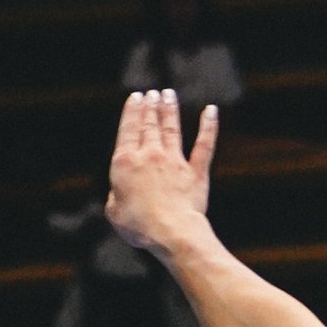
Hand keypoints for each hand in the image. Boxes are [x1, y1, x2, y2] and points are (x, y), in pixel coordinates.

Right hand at [108, 88, 219, 261]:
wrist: (172, 232)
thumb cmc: (139, 226)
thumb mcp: (114, 211)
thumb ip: (116, 195)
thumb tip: (121, 192)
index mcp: (125, 162)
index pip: (128, 129)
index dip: (132, 111)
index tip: (136, 97)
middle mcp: (150, 155)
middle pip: (149, 125)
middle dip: (150, 107)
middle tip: (152, 94)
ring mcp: (174, 162)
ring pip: (172, 129)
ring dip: (170, 110)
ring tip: (169, 95)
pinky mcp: (195, 172)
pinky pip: (204, 145)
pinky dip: (209, 127)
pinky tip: (212, 111)